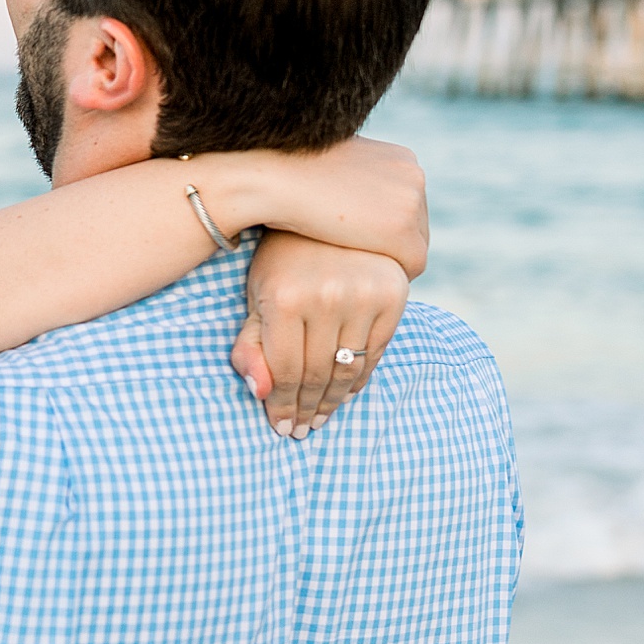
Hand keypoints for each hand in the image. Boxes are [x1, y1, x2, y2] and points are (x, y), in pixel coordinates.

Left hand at [230, 231, 408, 435]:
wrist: (325, 212)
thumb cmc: (281, 261)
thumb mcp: (256, 298)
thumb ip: (250, 346)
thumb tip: (260, 394)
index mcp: (284, 299)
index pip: (285, 371)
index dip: (282, 406)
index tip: (281, 428)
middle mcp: (326, 296)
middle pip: (316, 374)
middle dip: (306, 409)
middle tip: (301, 431)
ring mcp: (363, 294)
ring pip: (348, 369)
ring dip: (333, 402)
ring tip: (320, 418)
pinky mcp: (393, 293)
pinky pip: (378, 351)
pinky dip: (361, 378)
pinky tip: (345, 393)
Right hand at [244, 137, 427, 278]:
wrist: (277, 177)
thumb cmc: (288, 173)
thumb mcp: (332, 168)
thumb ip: (352, 181)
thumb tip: (349, 200)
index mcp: (399, 158)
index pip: (407, 204)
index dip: (383, 227)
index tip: (360, 243)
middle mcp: (414, 175)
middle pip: (416, 226)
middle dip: (390, 244)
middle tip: (359, 262)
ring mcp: (411, 204)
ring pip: (415, 247)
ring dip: (389, 259)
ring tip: (356, 271)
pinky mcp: (402, 234)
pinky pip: (411, 267)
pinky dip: (389, 276)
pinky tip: (360, 279)